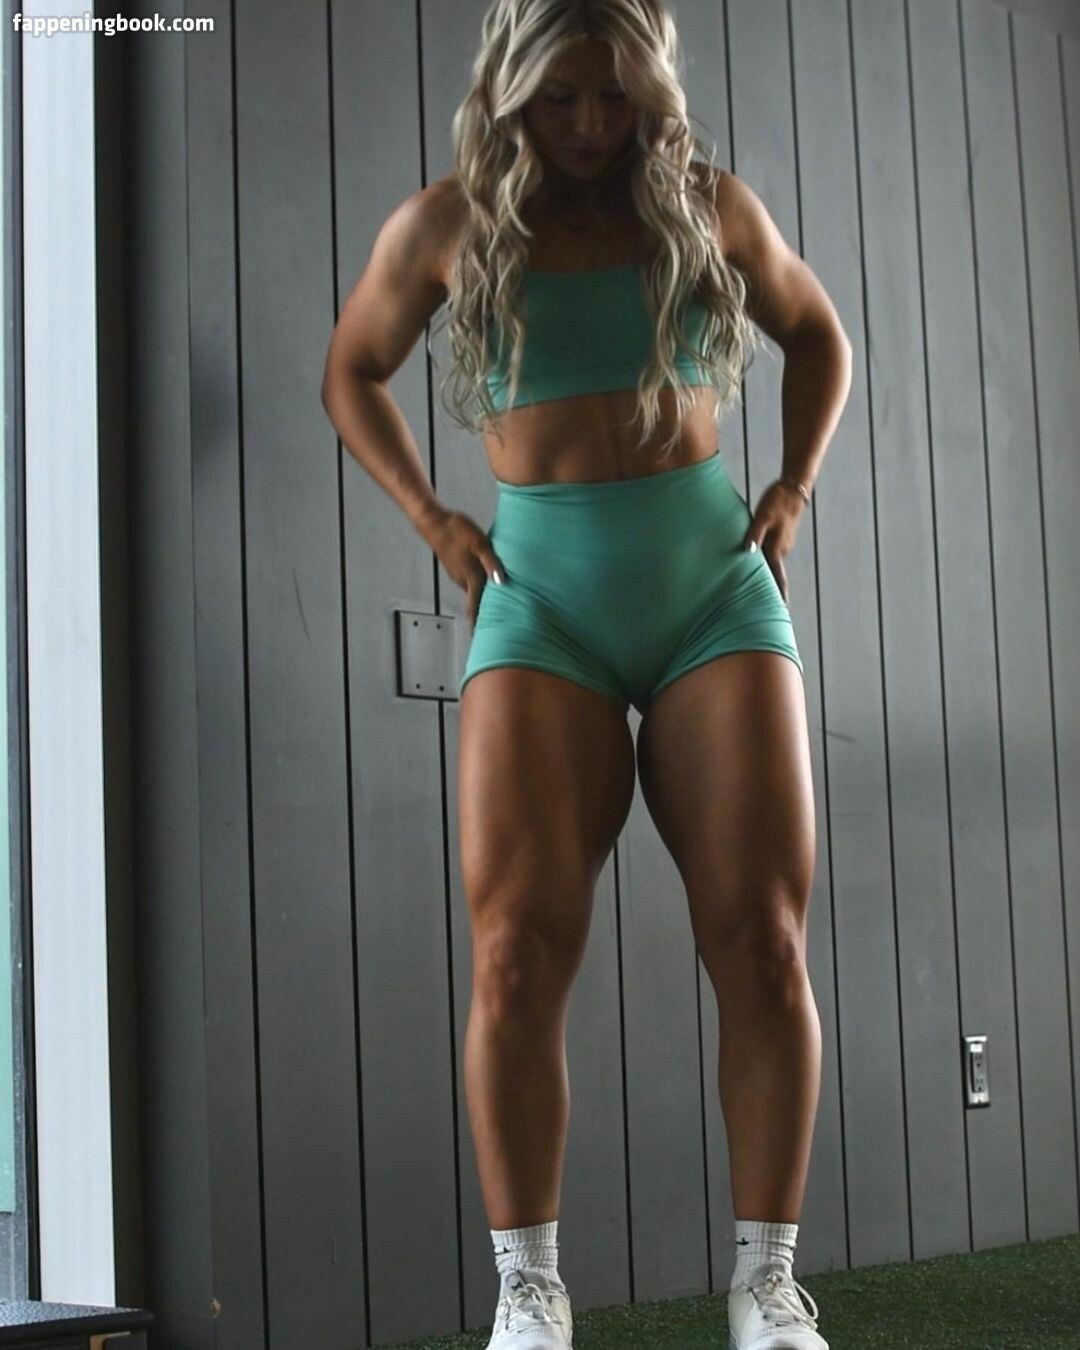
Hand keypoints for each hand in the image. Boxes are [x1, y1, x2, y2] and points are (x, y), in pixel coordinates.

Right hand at [424, 508, 507, 632]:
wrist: (434, 522)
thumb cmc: (457, 530)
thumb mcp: (480, 544)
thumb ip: (492, 563)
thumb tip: (501, 582)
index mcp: (471, 577)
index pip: (475, 607)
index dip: (477, 624)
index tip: (478, 638)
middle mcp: (463, 579)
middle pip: (475, 602)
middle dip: (482, 614)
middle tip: (492, 626)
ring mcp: (457, 573)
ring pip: (473, 591)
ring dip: (481, 599)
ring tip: (492, 606)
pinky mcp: (455, 566)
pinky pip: (469, 581)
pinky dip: (477, 587)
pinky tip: (485, 581)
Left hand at [741, 479, 806, 603]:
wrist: (794, 487)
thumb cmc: (777, 500)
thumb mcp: (762, 516)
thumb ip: (754, 534)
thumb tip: (748, 551)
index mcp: (777, 547)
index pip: (777, 577)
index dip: (779, 593)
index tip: (782, 609)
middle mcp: (782, 549)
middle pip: (774, 574)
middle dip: (771, 589)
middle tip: (765, 607)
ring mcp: (783, 543)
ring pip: (772, 564)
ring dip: (767, 576)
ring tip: (759, 590)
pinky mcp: (780, 537)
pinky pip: (771, 554)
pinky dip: (765, 562)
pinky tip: (757, 564)